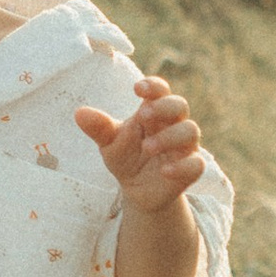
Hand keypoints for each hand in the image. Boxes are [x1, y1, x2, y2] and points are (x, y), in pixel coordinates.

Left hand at [75, 77, 204, 213]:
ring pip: (190, 131)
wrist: (137, 190)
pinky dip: (182, 166)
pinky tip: (165, 171)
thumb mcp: (109, 143)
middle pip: (179, 105)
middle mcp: (173, 124)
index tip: (137, 88)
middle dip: (163, 107)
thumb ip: (99, 128)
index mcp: (154, 111)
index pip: (160, 90)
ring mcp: (184, 146)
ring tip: (147, 147)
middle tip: (142, 115)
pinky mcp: (190, 169)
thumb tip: (79, 113)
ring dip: (170, 137)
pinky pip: (196, 164)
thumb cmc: (126, 156)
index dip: (153, 86)